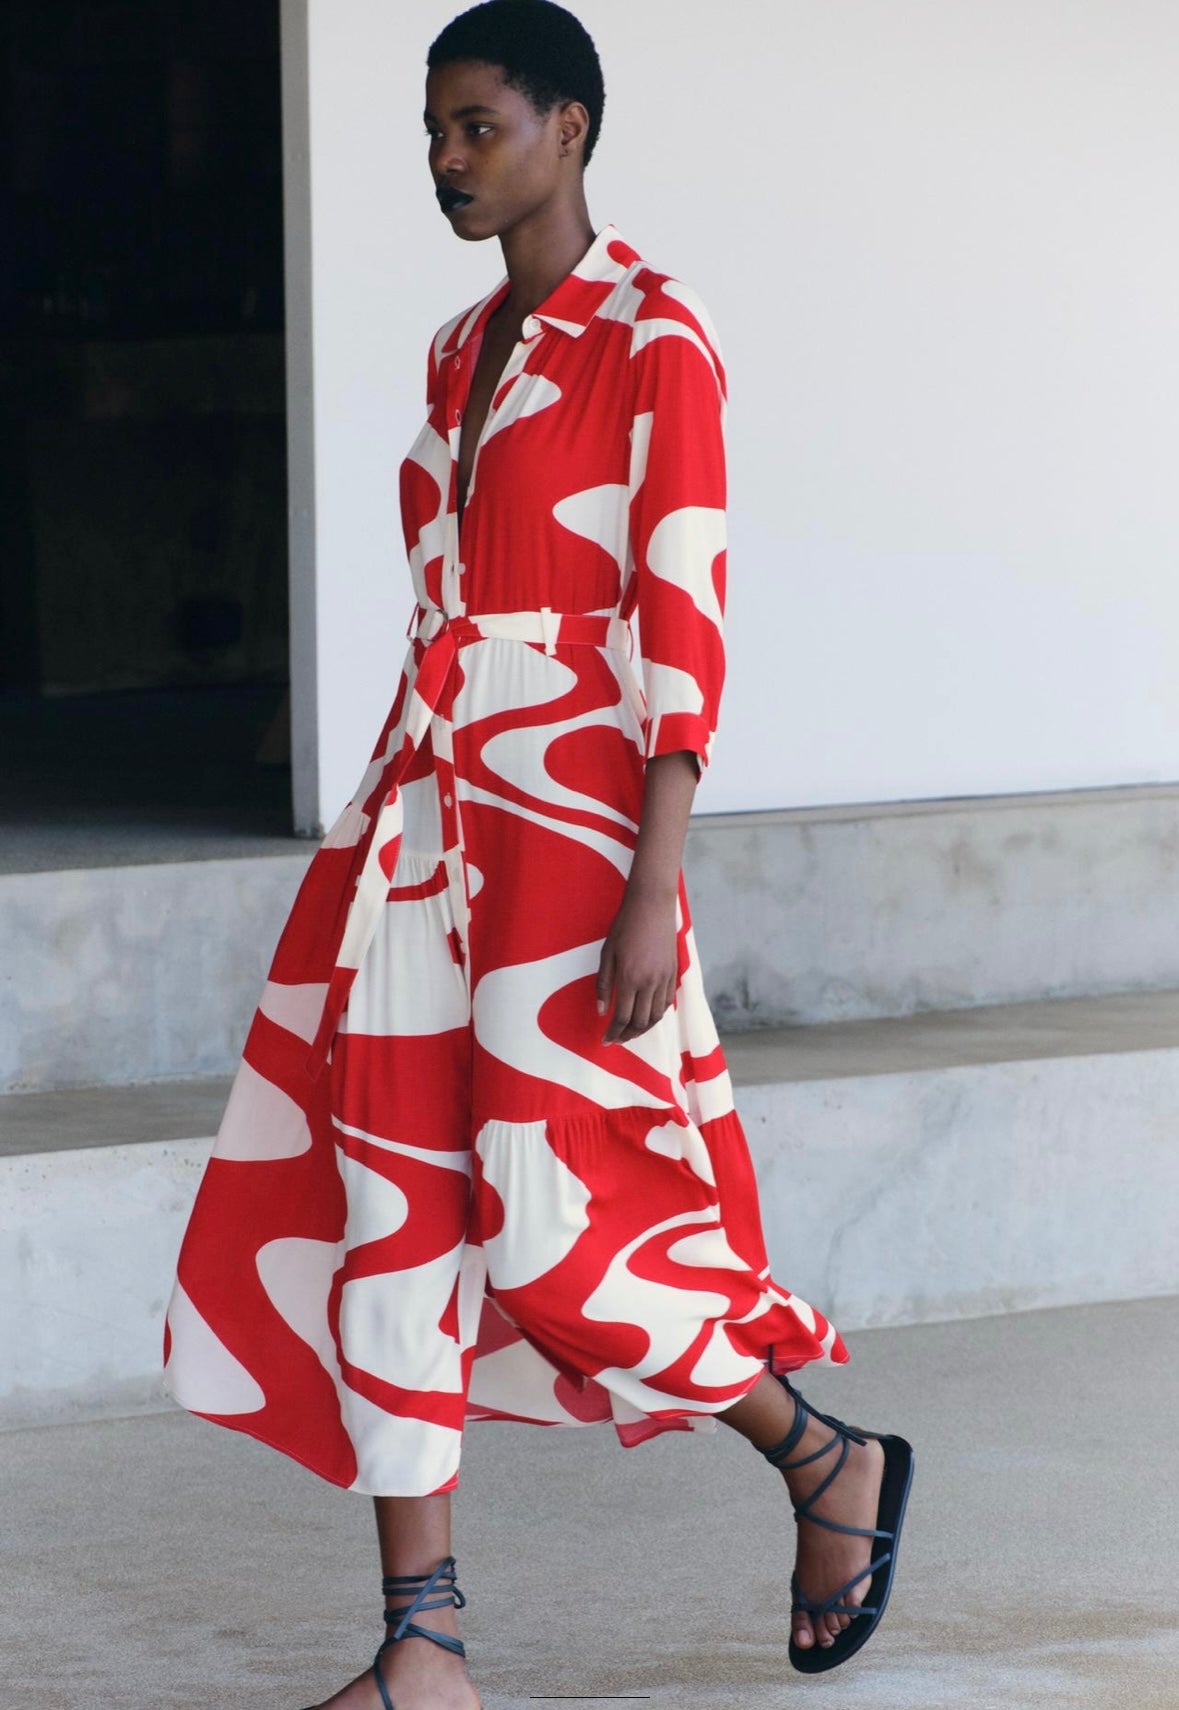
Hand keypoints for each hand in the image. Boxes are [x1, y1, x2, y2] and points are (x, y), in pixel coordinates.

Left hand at [596, 886, 677, 1043]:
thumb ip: (603, 985)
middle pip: (640, 1022)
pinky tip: (647, 1016)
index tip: (605, 1040)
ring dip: (643, 1029)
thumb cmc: (624, 926)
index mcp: (629, 978)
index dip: (613, 1032)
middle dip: (627, 1035)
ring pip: (656, 1016)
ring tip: (630, 1032)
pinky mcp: (673, 973)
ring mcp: (664, 978)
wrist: (652, 905)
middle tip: (616, 1039)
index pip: (622, 1017)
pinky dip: (657, 1015)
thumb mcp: (607, 954)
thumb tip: (602, 1011)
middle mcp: (649, 982)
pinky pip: (666, 1003)